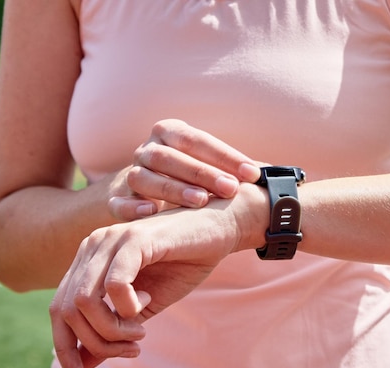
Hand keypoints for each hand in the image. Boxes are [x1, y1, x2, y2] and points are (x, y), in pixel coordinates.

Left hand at [49, 190, 264, 367]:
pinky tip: (147, 302)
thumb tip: (82, 365)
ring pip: (85, 301)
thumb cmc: (184, 264)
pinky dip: (128, 307)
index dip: (65, 348)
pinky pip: (114, 286)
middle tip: (132, 348)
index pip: (58, 309)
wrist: (220, 230)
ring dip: (112, 329)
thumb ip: (113, 329)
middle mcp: (92, 246)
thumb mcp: (144, 306)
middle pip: (66, 310)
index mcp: (90, 260)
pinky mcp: (135, 239)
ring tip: (141, 329)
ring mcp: (111, 240)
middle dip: (96, 342)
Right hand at [109, 119, 260, 220]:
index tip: (253, 174)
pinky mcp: (114, 199)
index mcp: (170, 133)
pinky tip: (151, 213)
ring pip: (146, 177)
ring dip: (173, 189)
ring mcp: (129, 173)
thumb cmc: (186, 178)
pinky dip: (132, 207)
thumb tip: (275, 174)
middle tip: (231, 189)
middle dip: (203, 173)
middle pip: (171, 157)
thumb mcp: (207, 167)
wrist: (139, 194)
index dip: (226, 156)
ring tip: (201, 201)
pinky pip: (118, 202)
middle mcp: (148, 149)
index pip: (198, 140)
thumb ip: (232, 168)